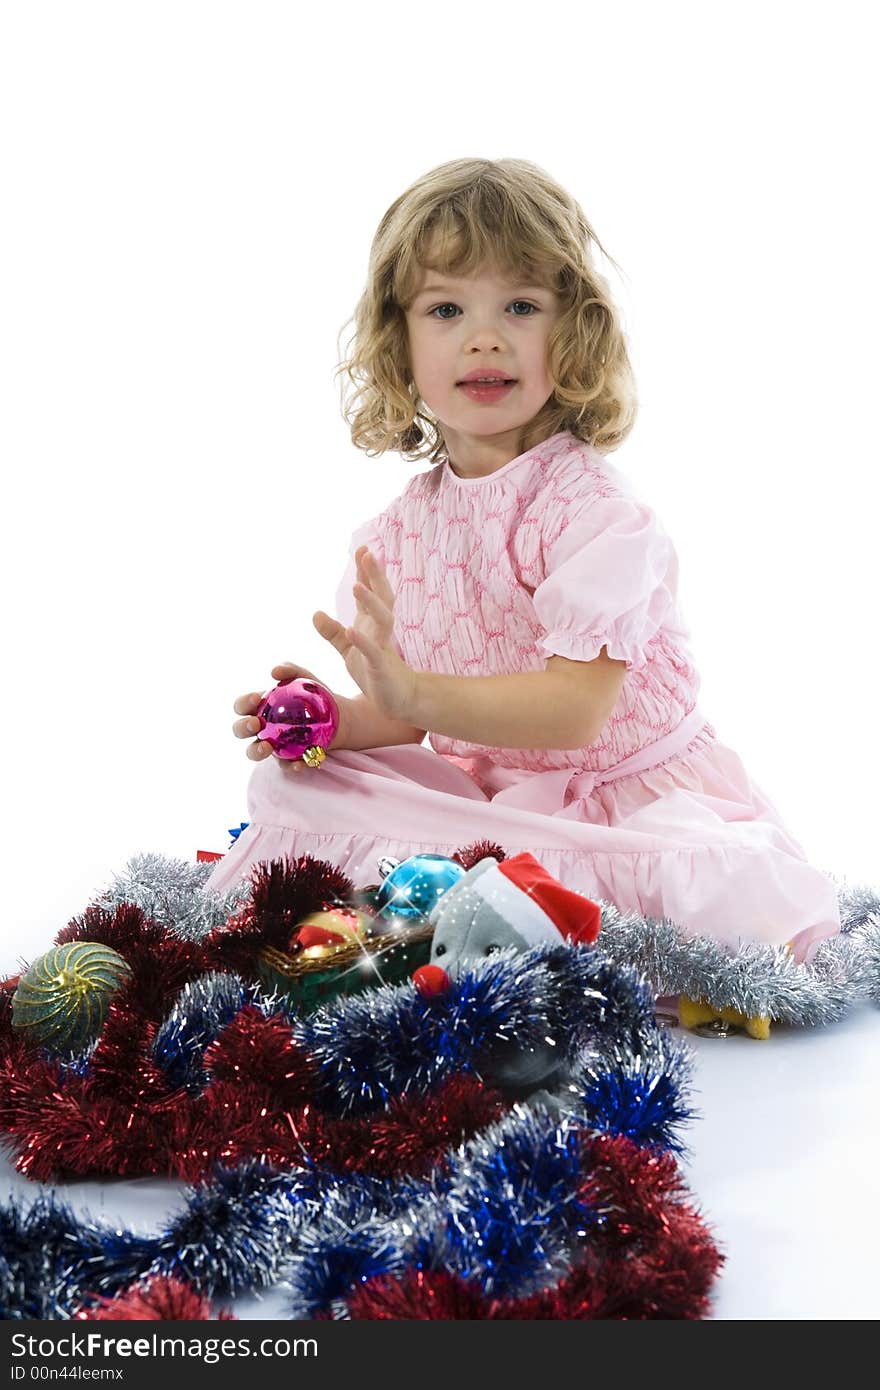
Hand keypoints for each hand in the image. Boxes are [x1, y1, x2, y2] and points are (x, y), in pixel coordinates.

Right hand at [232, 661, 343, 770]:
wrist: (338, 716)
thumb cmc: (314, 694)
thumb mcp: (305, 678)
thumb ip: (290, 670)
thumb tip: (274, 671)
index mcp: (258, 707)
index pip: (242, 706)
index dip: (243, 703)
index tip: (255, 698)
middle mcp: (260, 728)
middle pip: (240, 730)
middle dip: (242, 728)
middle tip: (256, 724)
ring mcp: (271, 745)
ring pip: (254, 751)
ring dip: (256, 751)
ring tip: (267, 747)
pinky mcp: (287, 759)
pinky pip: (285, 765)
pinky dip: (290, 766)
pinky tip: (300, 763)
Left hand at [312, 546, 419, 722]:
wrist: (397, 699)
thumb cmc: (374, 671)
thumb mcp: (348, 650)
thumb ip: (333, 632)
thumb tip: (315, 613)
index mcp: (372, 624)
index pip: (369, 592)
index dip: (365, 572)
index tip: (362, 549)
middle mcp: (380, 630)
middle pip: (380, 597)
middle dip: (374, 576)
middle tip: (367, 553)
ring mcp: (382, 647)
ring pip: (381, 619)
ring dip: (370, 602)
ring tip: (358, 586)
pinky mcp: (380, 667)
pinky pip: (372, 651)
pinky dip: (362, 641)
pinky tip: (351, 629)